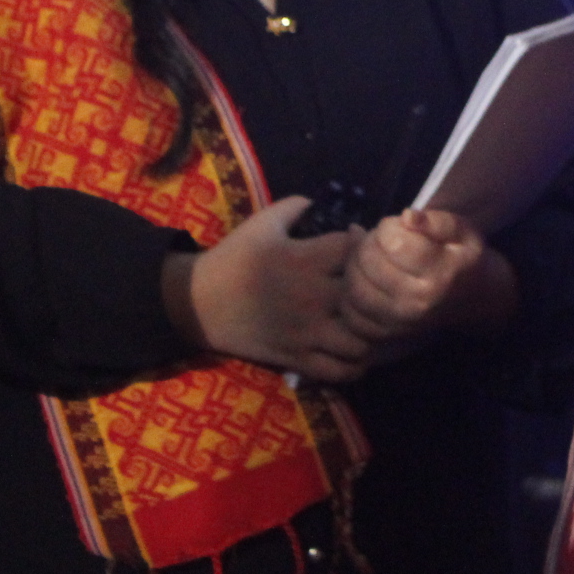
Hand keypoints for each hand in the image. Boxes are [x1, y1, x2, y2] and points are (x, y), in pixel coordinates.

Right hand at [165, 196, 370, 381]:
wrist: (196, 303)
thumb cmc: (232, 259)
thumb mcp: (262, 223)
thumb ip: (297, 207)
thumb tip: (325, 202)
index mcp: (304, 261)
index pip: (355, 251)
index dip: (364, 244)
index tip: (360, 245)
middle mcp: (311, 298)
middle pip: (367, 298)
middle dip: (377, 291)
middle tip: (374, 288)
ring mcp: (306, 333)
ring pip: (359, 341)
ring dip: (371, 332)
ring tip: (370, 322)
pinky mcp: (296, 358)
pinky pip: (338, 371)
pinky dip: (354, 365)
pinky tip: (356, 351)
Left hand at [340, 208, 518, 349]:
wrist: (473, 299)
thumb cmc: (463, 258)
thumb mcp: (462, 231)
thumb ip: (435, 221)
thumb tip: (406, 217)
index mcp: (440, 274)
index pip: (392, 241)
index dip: (388, 226)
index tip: (398, 226)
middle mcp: (417, 302)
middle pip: (368, 262)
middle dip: (368, 242)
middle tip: (381, 240)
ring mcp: (399, 322)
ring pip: (354, 288)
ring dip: (354, 265)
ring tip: (370, 257)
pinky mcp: (385, 334)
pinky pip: (351, 314)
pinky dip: (350, 295)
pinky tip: (364, 281)